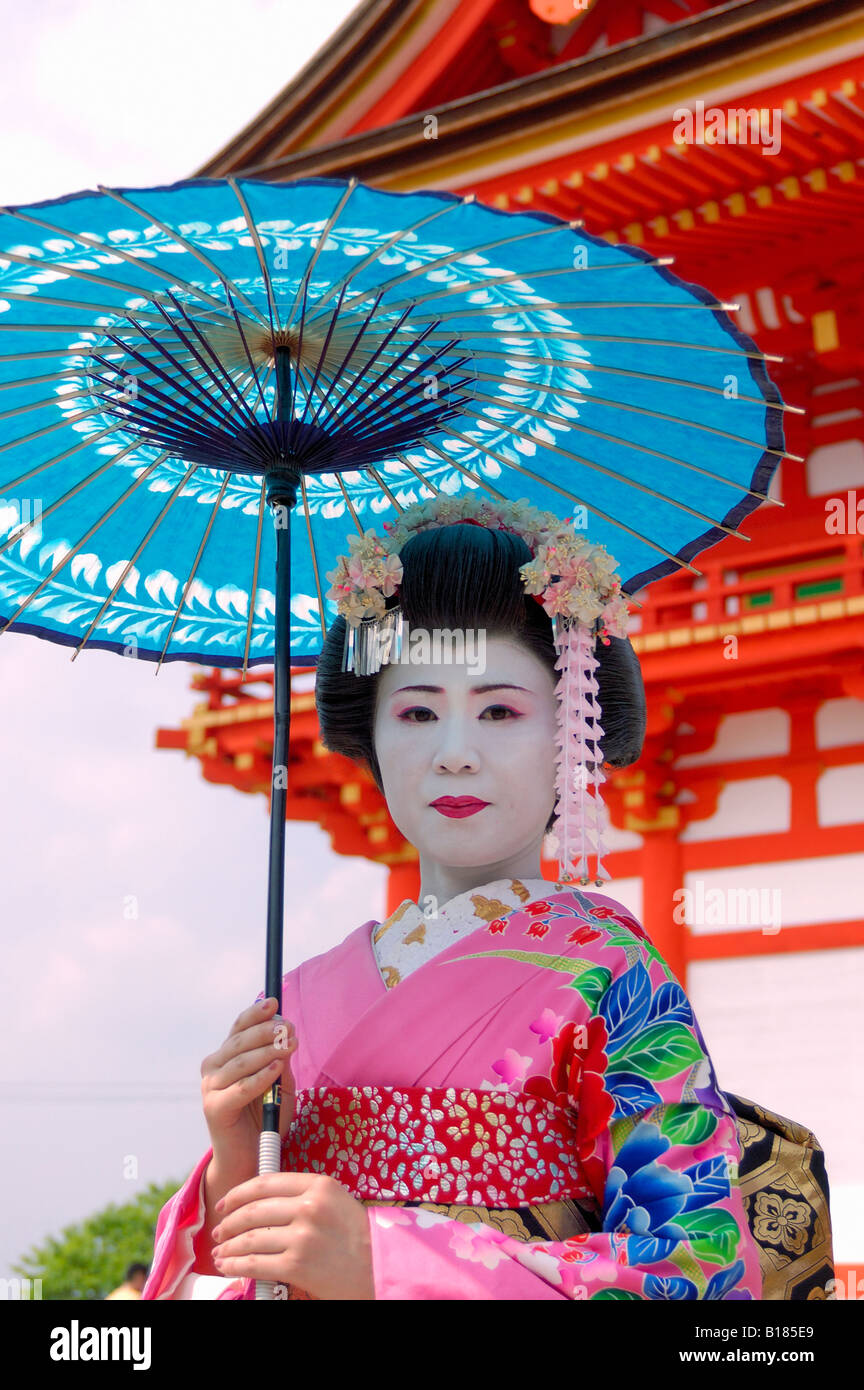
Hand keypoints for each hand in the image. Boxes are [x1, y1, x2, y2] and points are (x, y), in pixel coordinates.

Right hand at [200, 997, 297, 1171]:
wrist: (251, 1158)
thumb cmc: (267, 1117)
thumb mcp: (280, 1084)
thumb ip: (280, 1060)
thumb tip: (286, 1030)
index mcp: (226, 1056)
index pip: (239, 1028)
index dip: (255, 1014)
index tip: (274, 1002)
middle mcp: (213, 1068)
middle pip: (240, 1041)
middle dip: (267, 1031)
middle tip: (289, 1028)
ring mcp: (210, 1088)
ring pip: (241, 1062)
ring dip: (267, 1051)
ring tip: (289, 1045)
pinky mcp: (214, 1109)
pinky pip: (240, 1088)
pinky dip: (260, 1077)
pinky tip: (277, 1068)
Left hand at [210, 1172, 374, 1299]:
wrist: (379, 1267)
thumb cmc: (356, 1235)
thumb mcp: (334, 1200)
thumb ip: (301, 1194)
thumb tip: (258, 1201)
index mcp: (318, 1184)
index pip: (264, 1183)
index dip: (238, 1194)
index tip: (225, 1204)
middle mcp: (309, 1207)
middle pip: (252, 1210)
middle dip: (228, 1223)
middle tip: (219, 1232)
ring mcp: (302, 1236)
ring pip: (250, 1238)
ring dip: (228, 1248)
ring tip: (220, 1254)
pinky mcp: (297, 1265)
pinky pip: (254, 1263)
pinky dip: (235, 1266)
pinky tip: (229, 1267)